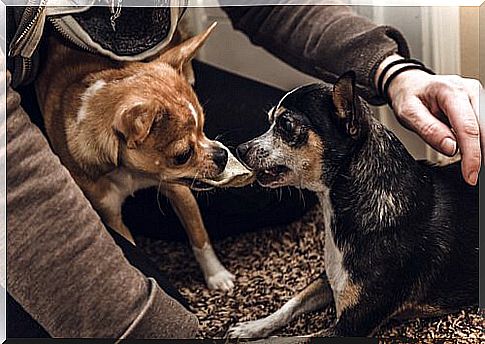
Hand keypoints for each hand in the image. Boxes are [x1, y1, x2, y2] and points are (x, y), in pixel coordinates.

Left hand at [377, 55, 482, 185]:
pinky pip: (484, 125)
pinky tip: (472, 153)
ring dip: (481, 147)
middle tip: (471, 175)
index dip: (472, 155)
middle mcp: (469, 90)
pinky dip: (480, 140)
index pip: (468, 128)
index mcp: (450, 91)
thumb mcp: (407, 113)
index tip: (470, 175)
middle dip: (481, 154)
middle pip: (484, 128)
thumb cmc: (408, 97)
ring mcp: (477, 95)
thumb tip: (451, 148)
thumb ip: (428, 130)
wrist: (410, 83)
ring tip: (471, 166)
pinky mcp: (479, 102)